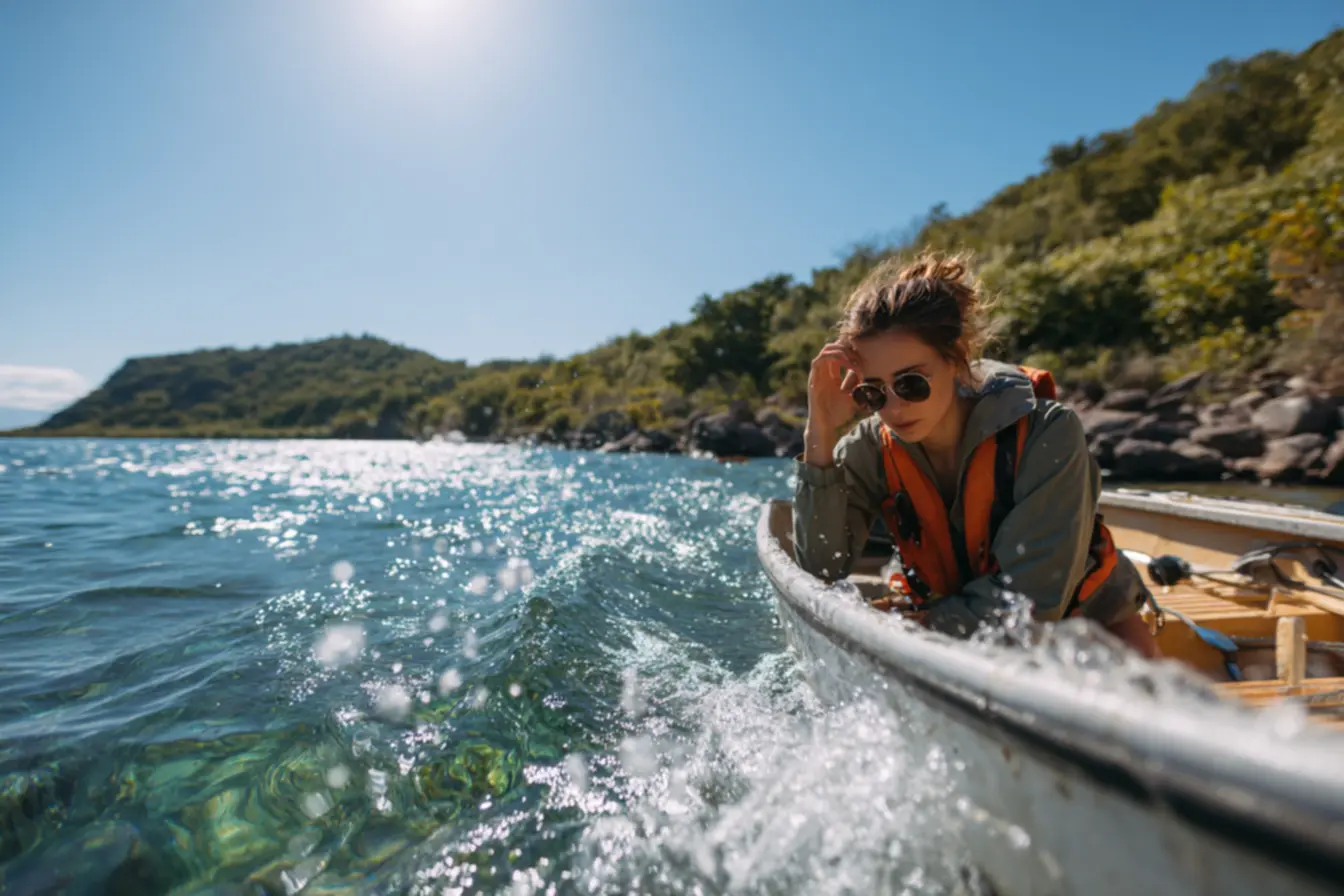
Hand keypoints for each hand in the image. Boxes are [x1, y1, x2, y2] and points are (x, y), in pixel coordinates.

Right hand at [803, 341, 861, 465]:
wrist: (826, 426)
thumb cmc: (838, 414)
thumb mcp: (853, 395)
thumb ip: (858, 384)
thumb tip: (870, 374)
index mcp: (832, 374)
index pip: (840, 353)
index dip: (853, 351)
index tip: (866, 357)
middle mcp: (824, 371)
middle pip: (834, 347)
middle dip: (848, 348)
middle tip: (860, 356)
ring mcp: (818, 374)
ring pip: (827, 350)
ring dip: (842, 351)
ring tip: (854, 360)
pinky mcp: (813, 379)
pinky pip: (818, 360)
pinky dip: (833, 357)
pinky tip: (848, 364)